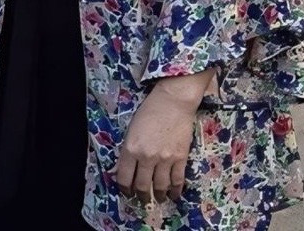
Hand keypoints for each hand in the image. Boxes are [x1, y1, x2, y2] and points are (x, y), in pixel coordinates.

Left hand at [115, 70, 210, 201]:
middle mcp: (147, 157)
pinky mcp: (181, 158)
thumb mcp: (130, 131)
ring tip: (158, 199)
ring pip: (160, 186)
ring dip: (159, 196)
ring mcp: (165, 159)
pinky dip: (176, 190)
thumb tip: (122, 170)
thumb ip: (127, 152)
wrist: (173, 103)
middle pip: (142, 185)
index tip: (126, 192)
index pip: (124, 177)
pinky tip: (174, 195)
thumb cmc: (148, 113)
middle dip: (141, 196)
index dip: (124, 188)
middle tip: (141, 199)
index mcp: (130, 149)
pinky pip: (178, 180)